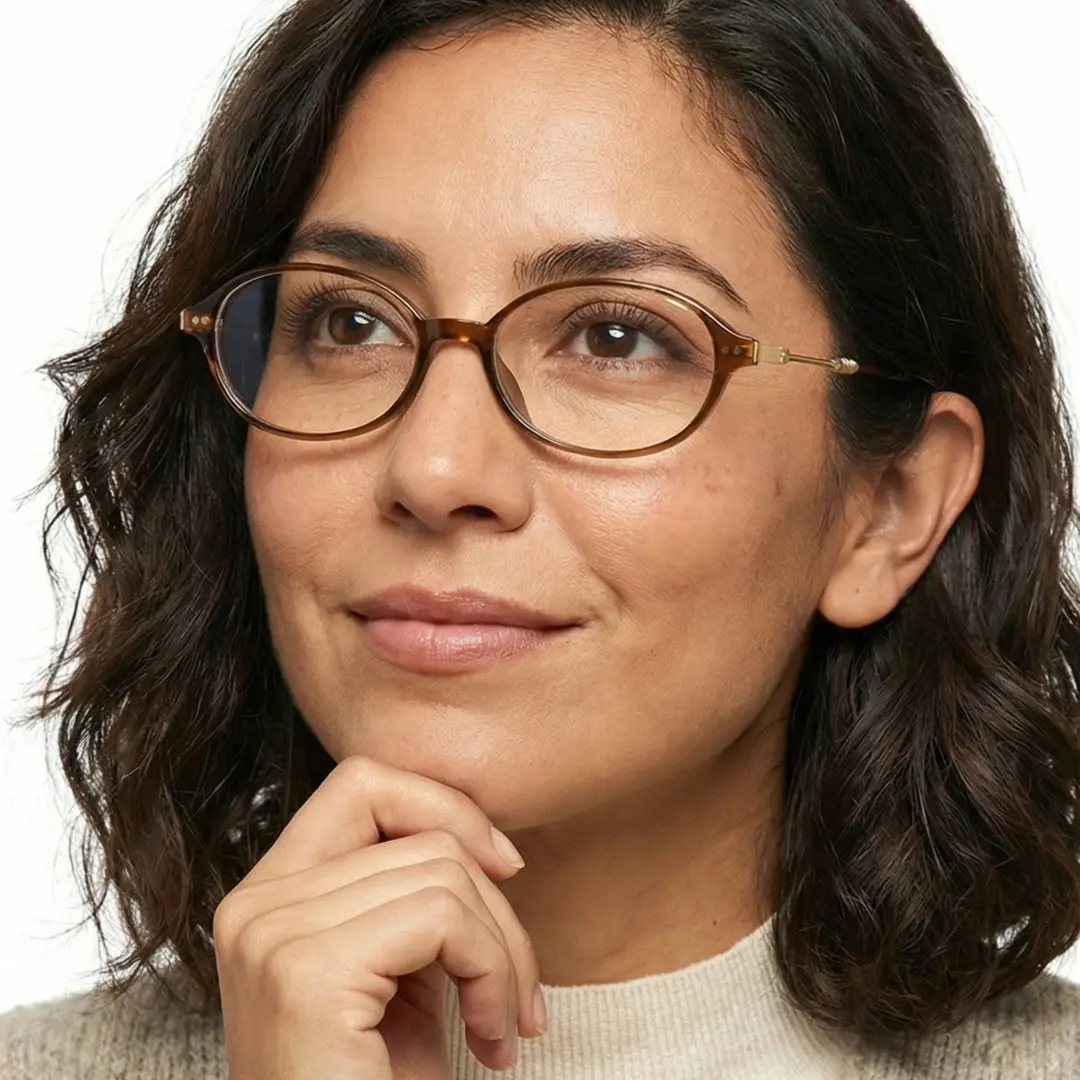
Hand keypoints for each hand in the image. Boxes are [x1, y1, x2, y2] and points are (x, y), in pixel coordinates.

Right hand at [212, 755, 546, 1079]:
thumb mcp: (398, 981)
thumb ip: (413, 902)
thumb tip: (486, 844)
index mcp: (269, 897)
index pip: (362, 784)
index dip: (443, 807)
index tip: (503, 868)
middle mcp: (255, 905)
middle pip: (420, 834)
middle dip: (496, 906)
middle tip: (516, 992)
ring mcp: (272, 934)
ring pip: (445, 872)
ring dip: (504, 953)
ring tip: (502, 1027)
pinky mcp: (306, 973)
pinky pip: (444, 916)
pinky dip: (494, 972)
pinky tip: (490, 1044)